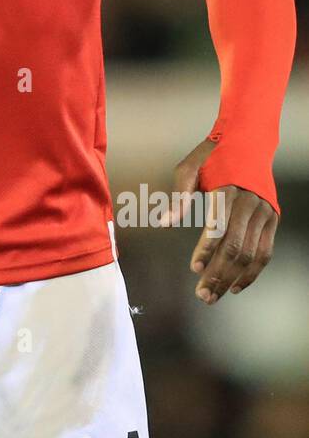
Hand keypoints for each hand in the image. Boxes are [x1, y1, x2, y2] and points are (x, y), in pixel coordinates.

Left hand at [171, 139, 277, 304]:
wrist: (248, 141)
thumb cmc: (213, 156)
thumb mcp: (190, 168)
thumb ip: (179, 196)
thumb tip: (164, 222)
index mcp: (229, 189)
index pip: (220, 227)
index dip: (207, 251)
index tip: (193, 268)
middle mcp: (250, 203)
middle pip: (237, 247)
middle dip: (218, 274)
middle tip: (202, 295)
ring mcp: (264, 212)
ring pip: (251, 254)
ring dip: (233, 278)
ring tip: (214, 295)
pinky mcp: (272, 219)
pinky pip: (265, 252)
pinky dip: (252, 272)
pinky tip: (235, 286)